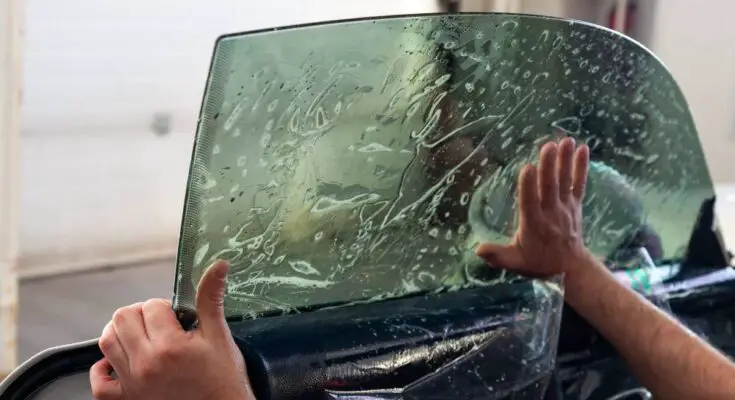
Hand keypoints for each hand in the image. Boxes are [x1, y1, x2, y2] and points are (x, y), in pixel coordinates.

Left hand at [90, 261, 255, 399]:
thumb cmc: (223, 379)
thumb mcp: (219, 335)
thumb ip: (211, 298)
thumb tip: (218, 266)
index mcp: (169, 346)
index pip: (152, 306)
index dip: (166, 307)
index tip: (179, 319)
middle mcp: (146, 365)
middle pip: (122, 318)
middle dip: (141, 314)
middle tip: (161, 324)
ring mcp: (133, 384)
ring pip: (106, 342)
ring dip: (122, 333)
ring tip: (144, 337)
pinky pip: (99, 383)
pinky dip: (104, 369)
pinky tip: (120, 362)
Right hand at [475, 138, 589, 277]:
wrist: (571, 267)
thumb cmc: (538, 262)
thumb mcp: (515, 262)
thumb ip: (497, 255)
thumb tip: (477, 250)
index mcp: (534, 225)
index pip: (530, 203)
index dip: (528, 186)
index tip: (526, 168)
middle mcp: (551, 213)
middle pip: (550, 187)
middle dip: (549, 166)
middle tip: (548, 146)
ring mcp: (565, 207)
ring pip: (565, 181)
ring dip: (565, 160)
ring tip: (566, 140)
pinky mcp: (575, 204)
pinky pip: (579, 183)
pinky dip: (581, 167)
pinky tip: (583, 149)